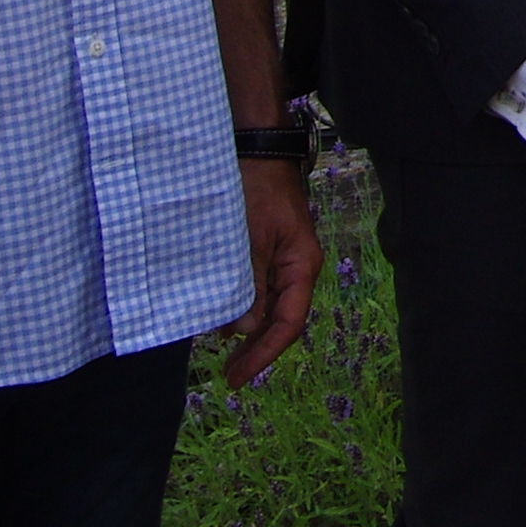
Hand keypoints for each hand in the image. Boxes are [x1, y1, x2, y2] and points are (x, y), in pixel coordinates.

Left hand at [223, 156, 322, 389]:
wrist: (256, 150)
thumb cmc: (255, 189)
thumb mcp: (249, 237)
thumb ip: (250, 282)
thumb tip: (246, 327)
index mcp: (300, 266)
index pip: (289, 323)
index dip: (265, 352)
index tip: (240, 375)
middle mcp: (296, 268)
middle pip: (281, 320)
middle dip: (257, 349)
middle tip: (230, 376)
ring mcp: (282, 261)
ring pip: (269, 308)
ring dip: (249, 332)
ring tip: (225, 356)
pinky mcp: (267, 252)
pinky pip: (259, 290)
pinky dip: (243, 309)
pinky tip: (225, 323)